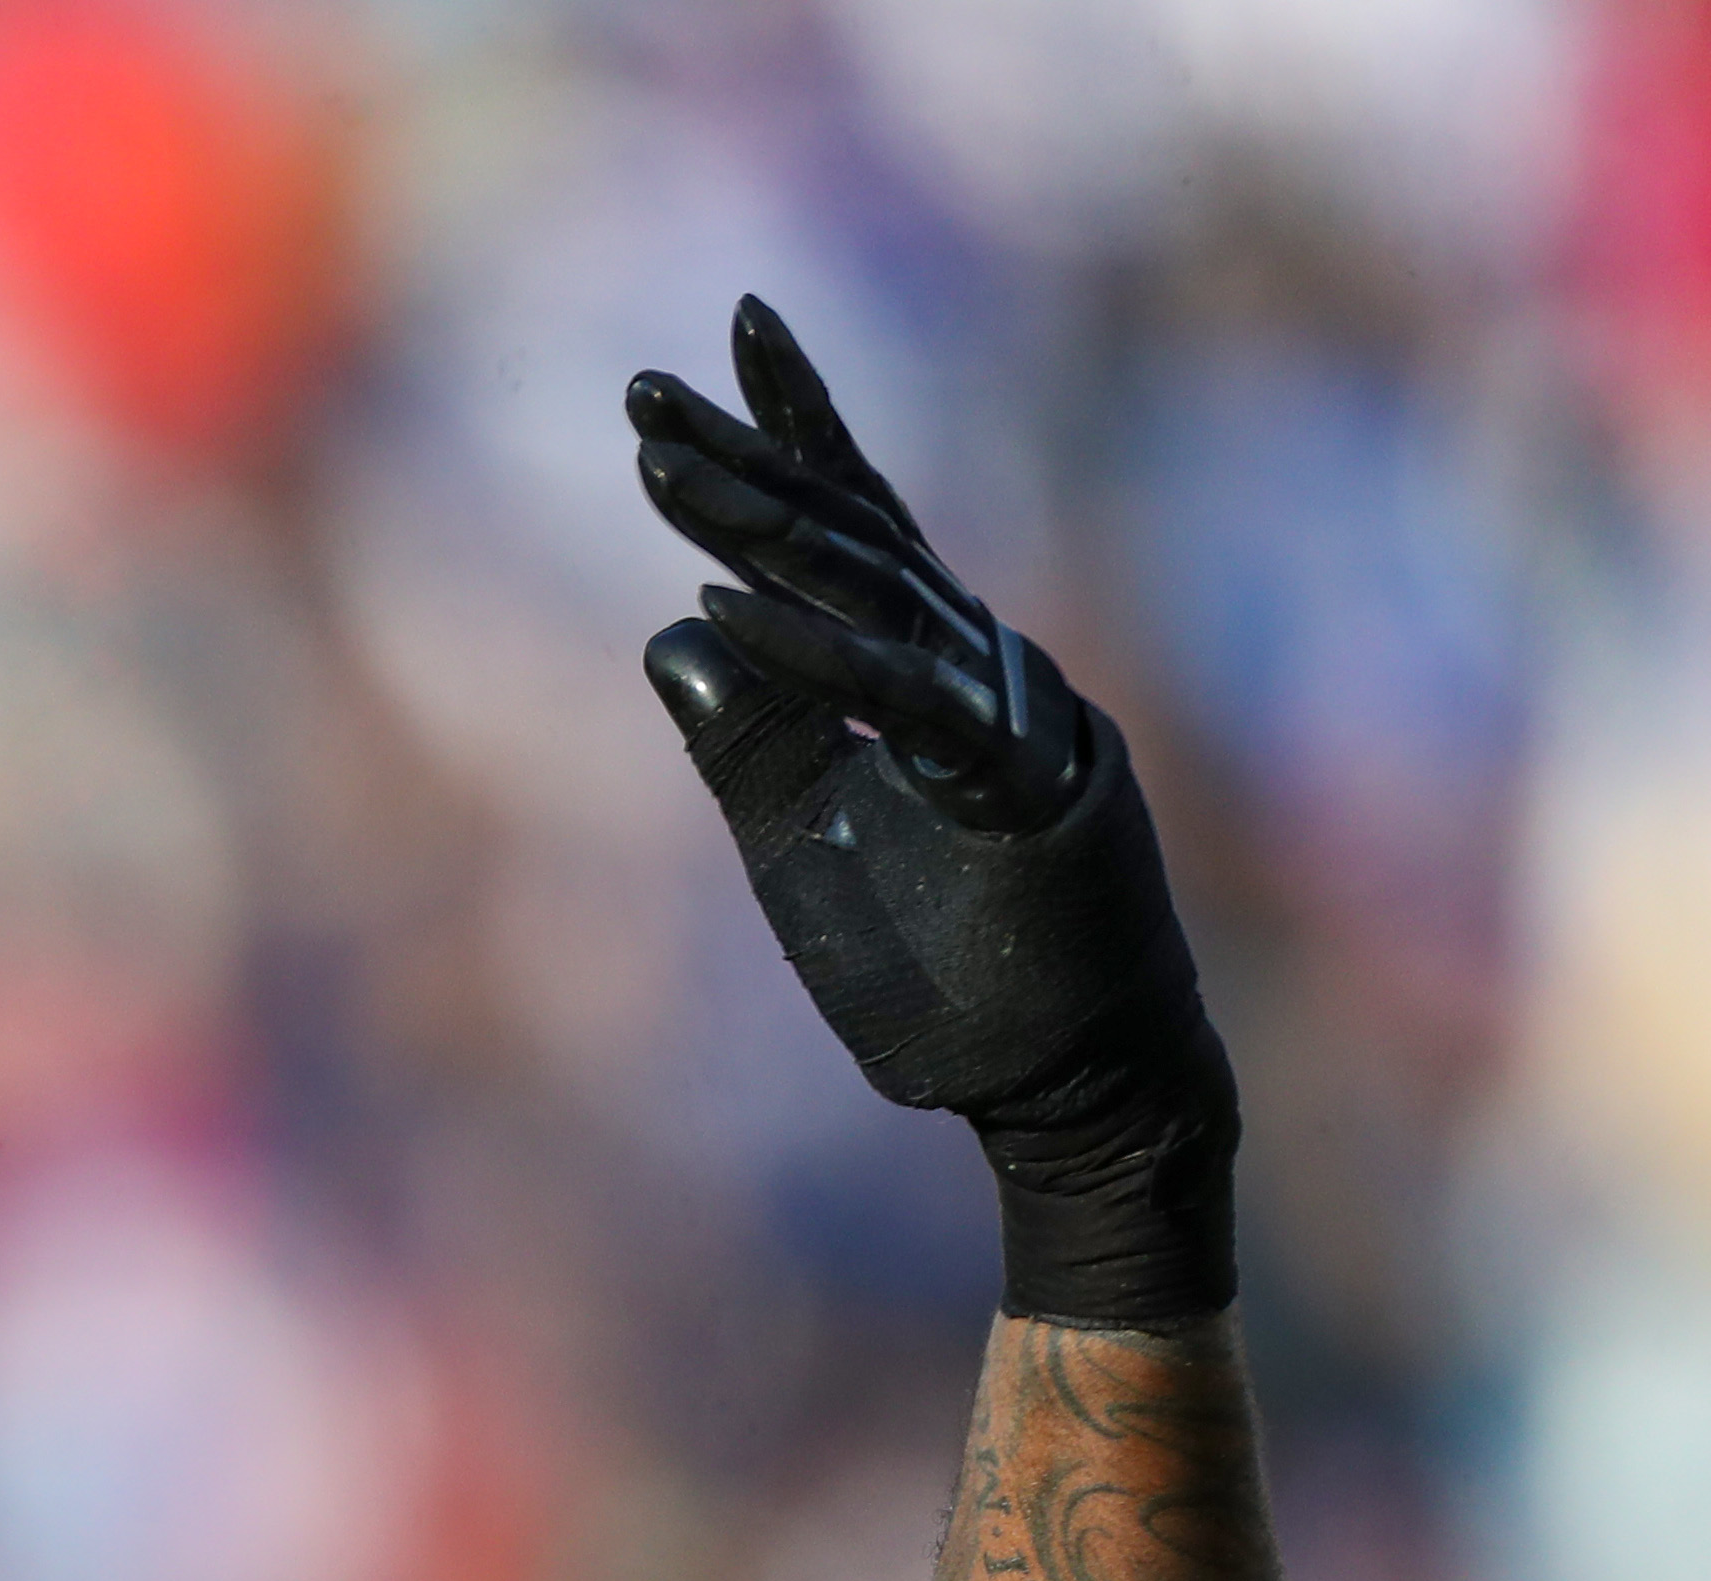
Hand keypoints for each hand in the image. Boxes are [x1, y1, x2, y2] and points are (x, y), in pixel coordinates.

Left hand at [626, 299, 1234, 1328]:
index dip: (780, 439)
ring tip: (662, 458)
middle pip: (844, 536)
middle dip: (741, 456)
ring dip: (758, 522)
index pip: (846, 531)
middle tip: (642, 383)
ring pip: (871, 594)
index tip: (697, 364)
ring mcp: (1007, 715)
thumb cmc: (951, 973)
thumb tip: (671, 624)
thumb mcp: (807, 841)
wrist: (1068, 1085)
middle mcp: (974, 667)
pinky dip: (810, 657)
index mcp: (929, 672)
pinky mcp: (1022, 784)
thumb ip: (751, 739)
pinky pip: (901, 702)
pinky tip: (725, 600)